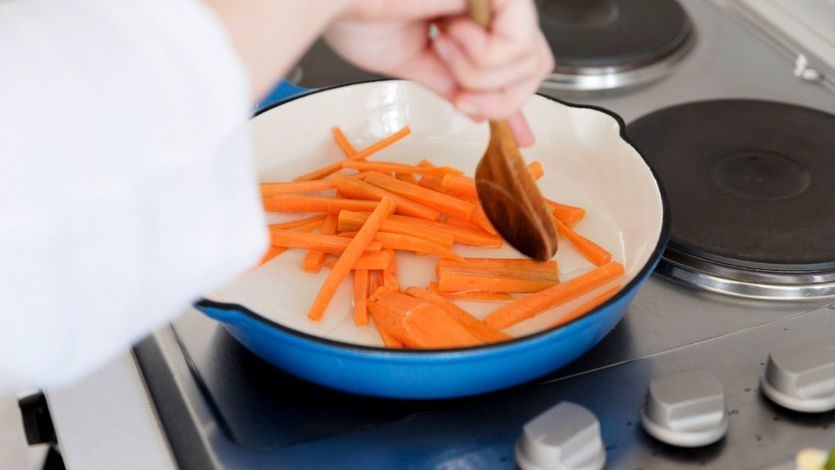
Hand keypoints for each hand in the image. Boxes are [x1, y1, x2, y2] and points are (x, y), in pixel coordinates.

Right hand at [325, 0, 553, 145]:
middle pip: (534, 66)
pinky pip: (519, 44)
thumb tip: (476, 111)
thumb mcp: (414, 62)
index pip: (515, 59)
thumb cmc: (358, 12)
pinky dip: (483, 59)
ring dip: (480, 75)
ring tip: (442, 46)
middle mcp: (487, 2)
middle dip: (500, 100)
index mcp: (467, 14)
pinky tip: (449, 34)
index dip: (518, 100)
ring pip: (532, 60)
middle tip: (463, 99)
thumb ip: (451, 84)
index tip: (521, 138)